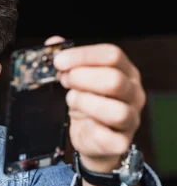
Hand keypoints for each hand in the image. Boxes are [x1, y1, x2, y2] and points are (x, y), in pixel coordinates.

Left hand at [45, 36, 145, 170]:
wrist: (91, 138)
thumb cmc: (86, 104)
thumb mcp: (76, 79)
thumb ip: (67, 60)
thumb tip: (52, 42)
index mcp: (125, 71)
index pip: (112, 55)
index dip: (83, 56)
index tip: (59, 61)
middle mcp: (133, 93)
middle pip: (113, 80)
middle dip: (81, 78)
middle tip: (64, 81)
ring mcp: (131, 118)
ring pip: (116, 110)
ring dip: (85, 103)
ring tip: (72, 100)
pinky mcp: (121, 142)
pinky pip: (108, 137)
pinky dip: (90, 129)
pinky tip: (82, 122)